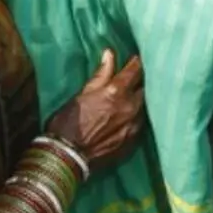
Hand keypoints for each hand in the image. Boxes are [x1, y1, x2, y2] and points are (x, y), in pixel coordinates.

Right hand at [45, 49, 144, 168]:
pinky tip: (130, 115)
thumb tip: (110, 54)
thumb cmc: (68, 122)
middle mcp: (130, 107)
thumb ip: (100, 75)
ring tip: (134, 95)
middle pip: (145, 88)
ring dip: (140, 99)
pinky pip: (141, 122)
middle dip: (142, 81)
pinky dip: (137, 115)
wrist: (67, 158)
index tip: (136, 58)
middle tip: (137, 77)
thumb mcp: (82, 94)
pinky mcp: (134, 141)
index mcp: (116, 92)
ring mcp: (134, 126)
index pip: (135, 70)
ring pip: (145, 106)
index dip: (137, 62)